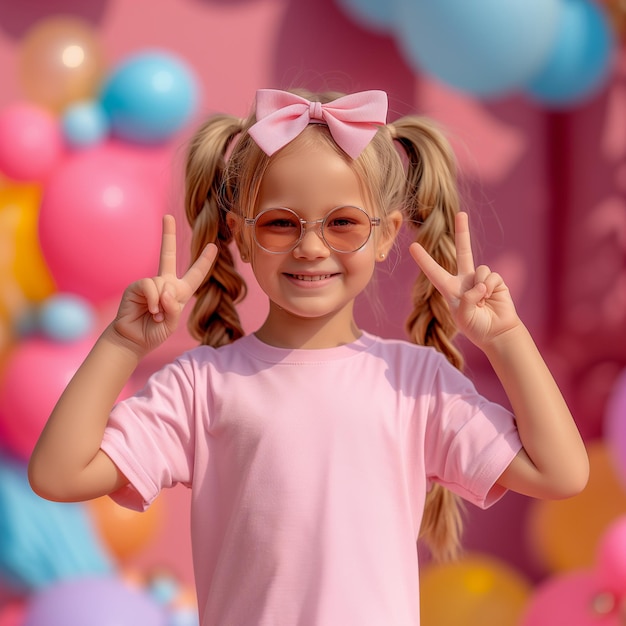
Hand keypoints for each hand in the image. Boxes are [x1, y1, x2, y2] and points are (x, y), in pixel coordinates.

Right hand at [111, 215, 217, 354]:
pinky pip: (150, 285)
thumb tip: (165, 287)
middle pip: (167, 255)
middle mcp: (165, 284)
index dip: (204, 261)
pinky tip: (150, 311)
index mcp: (179, 292)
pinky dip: (153, 299)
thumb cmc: (154, 332)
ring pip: (162, 282)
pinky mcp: (137, 287)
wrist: (133, 340)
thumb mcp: (172, 323)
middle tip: (167, 216)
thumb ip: (174, 306)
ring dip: (162, 303)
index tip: (213, 246)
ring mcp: (150, 284)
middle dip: (167, 235)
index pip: (195, 275)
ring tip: (156, 316)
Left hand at [409, 212, 520, 347]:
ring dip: (481, 288)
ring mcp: (481, 279)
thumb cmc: (476, 327)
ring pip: (480, 270)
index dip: (424, 259)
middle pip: (463, 251)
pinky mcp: (496, 281)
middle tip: (462, 213)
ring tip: (482, 302)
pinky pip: (491, 277)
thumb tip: (480, 284)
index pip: (434, 272)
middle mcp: (465, 280)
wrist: (497, 333)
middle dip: (463, 231)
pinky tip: (491, 299)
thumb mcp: (463, 316)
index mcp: (450, 289)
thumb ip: (467, 299)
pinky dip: (490, 289)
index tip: (412, 246)